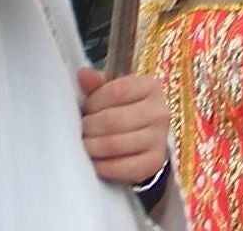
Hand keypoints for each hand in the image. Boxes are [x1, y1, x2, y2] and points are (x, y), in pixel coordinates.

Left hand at [76, 67, 170, 186]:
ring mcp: (158, 139)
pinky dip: (102, 166)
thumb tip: (83, 74)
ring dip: (92, 146)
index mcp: (151, 87)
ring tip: (86, 144)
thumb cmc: (127, 111)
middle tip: (82, 130)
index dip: (94, 102)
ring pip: (113, 144)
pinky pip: (120, 168)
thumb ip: (98, 84)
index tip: (86, 109)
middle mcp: (160, 112)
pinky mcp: (153, 163)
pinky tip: (95, 161)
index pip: (116, 91)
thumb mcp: (115, 94)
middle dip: (89, 127)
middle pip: (112, 120)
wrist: (149, 139)